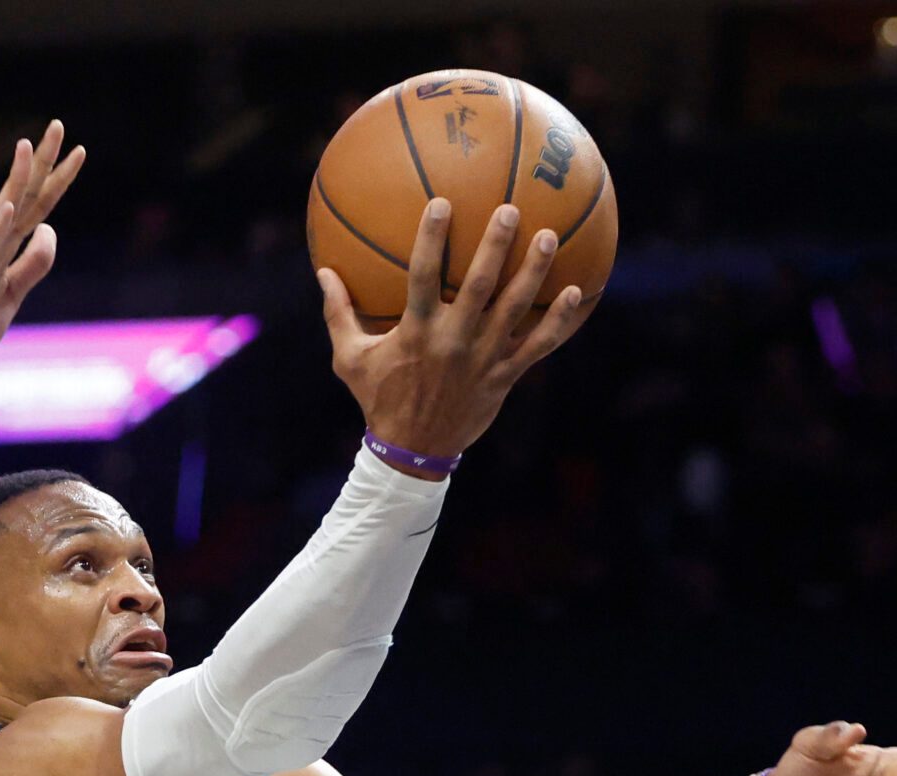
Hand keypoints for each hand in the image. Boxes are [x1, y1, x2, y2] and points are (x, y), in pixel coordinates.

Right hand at [0, 121, 85, 389]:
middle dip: (41, 163)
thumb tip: (48, 229)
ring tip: (26, 146)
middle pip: (21, 198)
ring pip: (0, 215)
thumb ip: (31, 266)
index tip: (80, 150)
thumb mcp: (11, 298)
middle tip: (57, 124)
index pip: (37, 208)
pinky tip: (7, 208)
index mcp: (2, 250)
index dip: (58, 180)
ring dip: (15, 180)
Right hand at [318, 199, 588, 466]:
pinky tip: (574, 292)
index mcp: (415, 331)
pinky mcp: (504, 377)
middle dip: (496, 245)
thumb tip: (322, 272)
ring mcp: (482, 359)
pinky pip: (537, 346)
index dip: (431, 238)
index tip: (441, 202)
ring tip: (549, 236)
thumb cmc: (379, 398)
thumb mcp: (349, 358)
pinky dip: (557, 321)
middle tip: (510, 209)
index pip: (422, 277)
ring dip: (533, 272)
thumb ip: (338, 313)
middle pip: (479, 285)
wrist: (412, 452)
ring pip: (514, 309)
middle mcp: (452, 341)